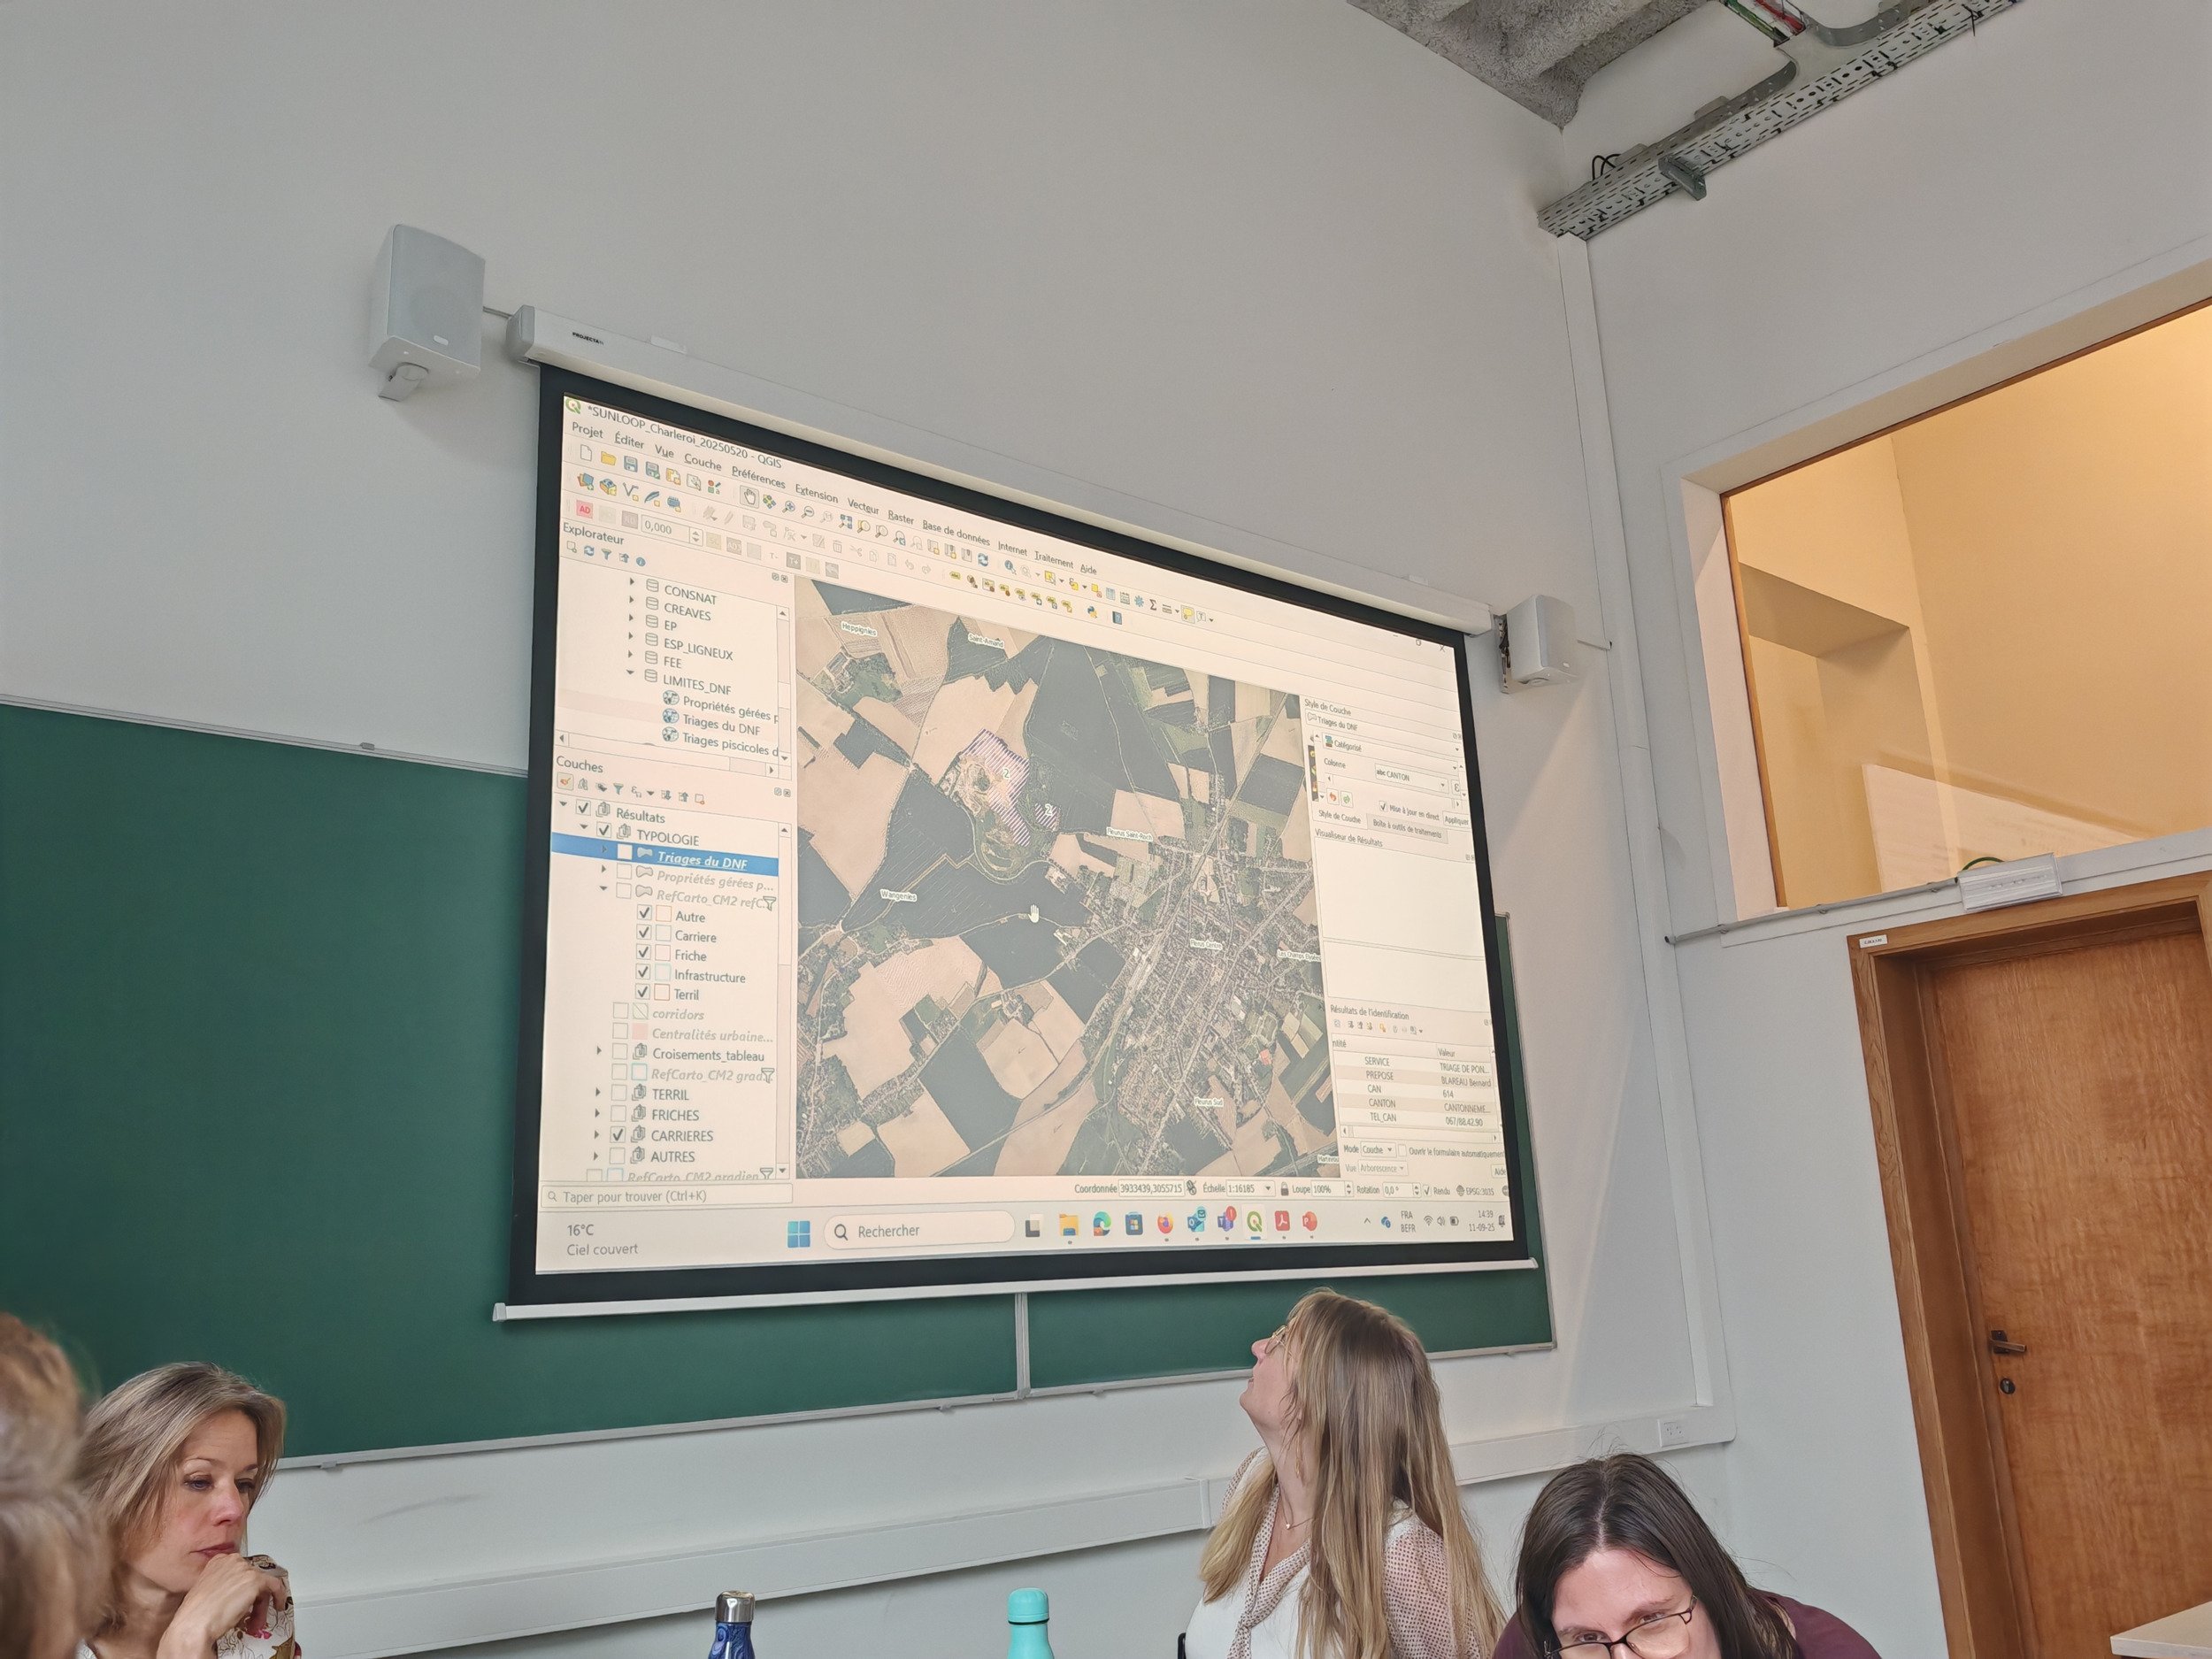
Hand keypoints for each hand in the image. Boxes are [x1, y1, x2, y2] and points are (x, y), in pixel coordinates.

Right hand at [158, 1553, 288, 1657]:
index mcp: (218, 1562)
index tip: (247, 1599)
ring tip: (255, 1622)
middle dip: (252, 1599)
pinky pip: (275, 1585)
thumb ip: (223, 1587)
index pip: (240, 1571)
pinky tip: (277, 1606)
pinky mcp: (255, 1580)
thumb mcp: (207, 1592)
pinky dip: (278, 1596)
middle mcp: (232, 1561)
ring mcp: (244, 1569)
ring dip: (260, 1605)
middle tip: (251, 1616)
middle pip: (252, 1578)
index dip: (244, 1588)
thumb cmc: (195, 1614)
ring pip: (262, 1585)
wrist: (194, 1623)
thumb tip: (236, 1597)